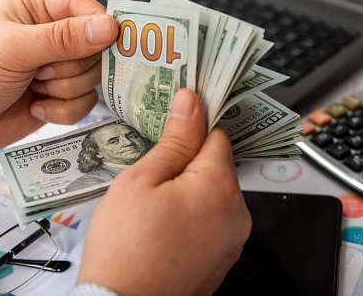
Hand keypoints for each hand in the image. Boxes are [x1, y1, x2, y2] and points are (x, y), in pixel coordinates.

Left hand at [0, 0, 117, 163]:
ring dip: (63, 89)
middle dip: (69, 67)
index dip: (99, 26)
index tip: (107, 41)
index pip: (85, 9)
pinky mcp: (62, 96)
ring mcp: (58, 68)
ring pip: (92, 78)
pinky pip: (86, 103)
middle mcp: (51, 36)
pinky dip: (62, 110)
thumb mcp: (14, 49)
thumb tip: (108, 28)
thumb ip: (63, 38)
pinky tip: (36, 105)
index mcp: (37, 9)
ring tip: (33, 87)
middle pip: (95, 49)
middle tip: (39, 70)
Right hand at [77, 89, 251, 295]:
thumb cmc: (125, 249)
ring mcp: (232, 240)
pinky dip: (192, 217)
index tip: (174, 123)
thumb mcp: (142, 180)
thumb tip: (191, 104)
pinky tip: (164, 228)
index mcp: (220, 187)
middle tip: (152, 175)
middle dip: (186, 163)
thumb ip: (174, 139)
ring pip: (212, 194)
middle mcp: (237, 214)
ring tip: (154, 208)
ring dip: (188, 191)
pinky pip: (211, 222)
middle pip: (216, 166)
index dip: (192, 125)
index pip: (216, 134)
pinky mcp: (222, 259)